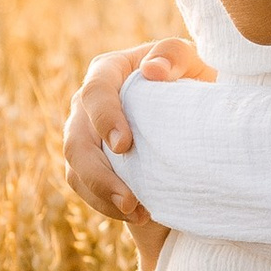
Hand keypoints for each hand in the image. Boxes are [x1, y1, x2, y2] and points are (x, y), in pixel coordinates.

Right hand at [63, 29, 212, 227]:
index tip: (124, 146)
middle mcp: (88, 105)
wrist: (195, 117)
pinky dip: (106, 205)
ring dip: (102, 196)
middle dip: (98, 174)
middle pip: (76, 140)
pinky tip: (137, 215)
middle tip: (129, 199)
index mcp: (109, 72)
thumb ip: (175, 54)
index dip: (104, 119)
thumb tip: (151, 70)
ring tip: (136, 214)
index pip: (95, 92)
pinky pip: (86, 188)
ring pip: (76, 169)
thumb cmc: (193, 81)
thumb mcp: (194, 62)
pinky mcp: (91, 163)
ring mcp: (85, 136)